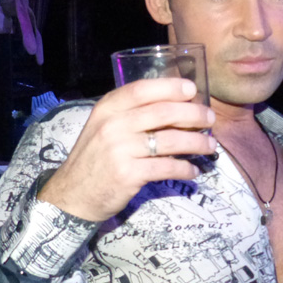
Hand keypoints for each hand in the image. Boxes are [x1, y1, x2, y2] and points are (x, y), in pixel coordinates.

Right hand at [38, 78, 215, 220]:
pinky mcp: (128, 174)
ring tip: (210, 145)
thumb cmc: (94, 159)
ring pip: (170, 141)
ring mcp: (120, 149)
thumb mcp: (103, 128)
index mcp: (107, 108)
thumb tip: (174, 108)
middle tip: (210, 118)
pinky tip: (193, 170)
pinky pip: (166, 168)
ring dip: (196, 142)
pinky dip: (185, 169)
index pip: (141, 89)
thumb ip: (130, 115)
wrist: (73, 195)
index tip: (191, 88)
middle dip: (193, 114)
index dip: (169, 87)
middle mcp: (112, 125)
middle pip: (162, 113)